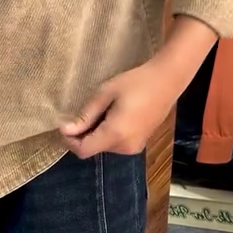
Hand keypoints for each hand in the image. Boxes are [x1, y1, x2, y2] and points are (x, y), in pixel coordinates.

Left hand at [60, 61, 178, 159]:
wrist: (167, 81)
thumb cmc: (136, 82)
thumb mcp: (106, 93)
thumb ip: (86, 115)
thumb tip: (65, 130)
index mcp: (115, 134)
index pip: (83, 150)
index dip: (70, 141)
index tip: (65, 123)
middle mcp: (125, 147)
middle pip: (93, 149)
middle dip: (83, 134)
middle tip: (83, 111)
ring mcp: (134, 147)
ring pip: (104, 147)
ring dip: (96, 133)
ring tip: (102, 110)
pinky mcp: (139, 144)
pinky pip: (116, 144)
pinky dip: (108, 133)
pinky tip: (113, 115)